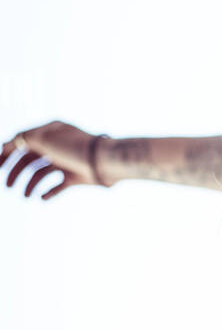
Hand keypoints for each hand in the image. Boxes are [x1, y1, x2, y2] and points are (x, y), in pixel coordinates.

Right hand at [0, 122, 115, 199]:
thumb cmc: (74, 148)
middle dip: (17, 171)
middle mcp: (57, 144)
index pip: (23, 140)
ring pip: (42, 173)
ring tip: (26, 196)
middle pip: (30, 158)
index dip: (8, 151)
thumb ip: (24, 139)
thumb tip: (9, 143)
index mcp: (50, 131)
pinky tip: (42, 198)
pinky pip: (58, 185)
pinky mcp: (76, 176)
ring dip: (31, 184)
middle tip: (7, 185)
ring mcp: (66, 160)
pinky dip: (49, 192)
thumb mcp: (45, 139)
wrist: (104, 163)